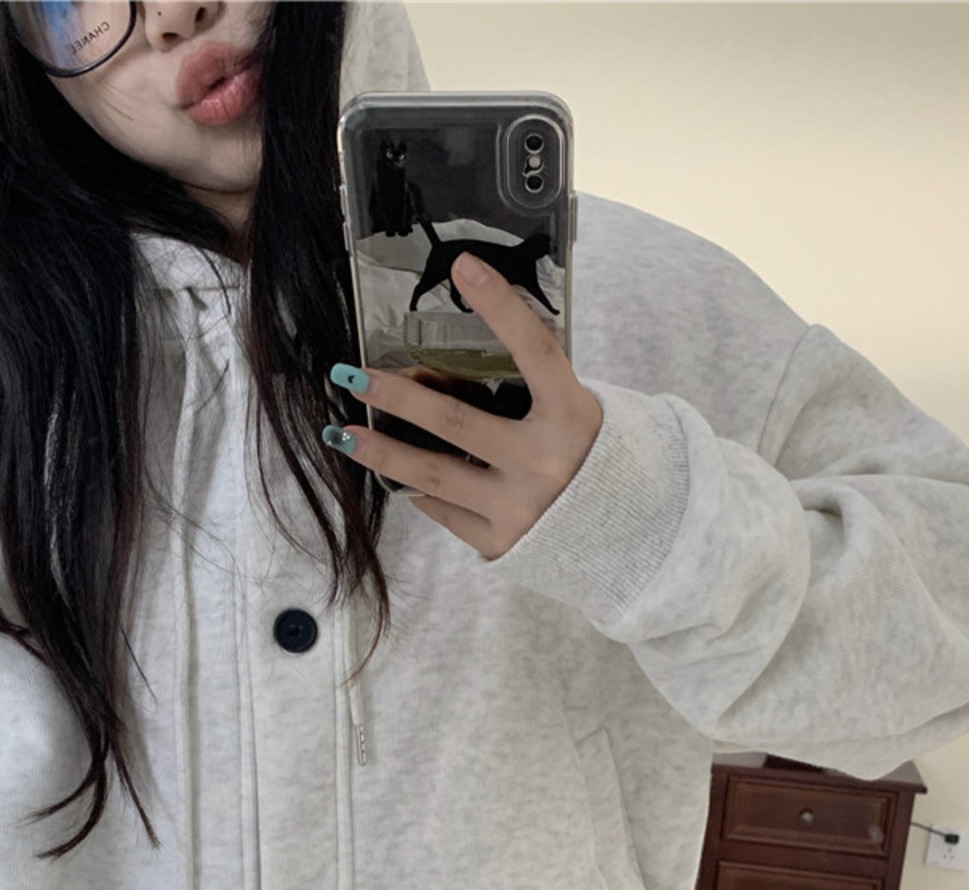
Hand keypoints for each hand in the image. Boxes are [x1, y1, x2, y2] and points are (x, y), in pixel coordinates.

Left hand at [325, 251, 602, 559]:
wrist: (625, 535)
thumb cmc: (589, 460)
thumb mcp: (572, 414)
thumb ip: (525, 393)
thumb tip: (437, 374)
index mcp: (572, 419)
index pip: (536, 351)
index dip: (502, 308)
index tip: (464, 266)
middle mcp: (544, 464)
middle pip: (456, 423)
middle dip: (398, 397)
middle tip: (353, 376)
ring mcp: (519, 509)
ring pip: (434, 476)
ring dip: (382, 452)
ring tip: (342, 435)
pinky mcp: (502, 543)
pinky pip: (445, 511)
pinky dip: (420, 490)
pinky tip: (399, 474)